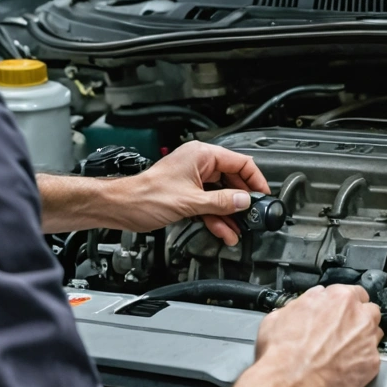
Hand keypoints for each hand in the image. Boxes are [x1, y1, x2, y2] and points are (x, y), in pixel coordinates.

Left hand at [121, 141, 268, 245]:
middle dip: (242, 202)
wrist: (122, 207)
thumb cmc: (145, 195)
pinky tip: (225, 230)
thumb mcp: (191, 201)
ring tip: (239, 229)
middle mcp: (199, 164)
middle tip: (253, 216)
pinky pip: (210, 204)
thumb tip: (244, 201)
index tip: (263, 196)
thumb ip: (222, 202)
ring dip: (230, 214)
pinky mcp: (188, 194)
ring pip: (222, 196)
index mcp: (202, 155)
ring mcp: (194, 179)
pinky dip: (217, 217)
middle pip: (233, 181)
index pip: (241, 163)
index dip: (255, 180)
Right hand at [254, 285, 381, 386]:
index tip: (343, 311)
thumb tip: (313, 299)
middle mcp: (359, 316)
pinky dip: (362, 362)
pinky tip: (345, 367)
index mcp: (340, 298)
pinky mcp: (372, 362)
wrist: (291, 380)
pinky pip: (372, 358)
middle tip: (345, 331)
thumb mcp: (284, 312)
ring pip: (375, 334)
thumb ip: (307, 301)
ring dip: (363, 339)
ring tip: (344, 351)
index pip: (356, 293)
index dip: (349, 303)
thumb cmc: (284, 350)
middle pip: (370, 311)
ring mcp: (368, 339)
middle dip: (360, 319)